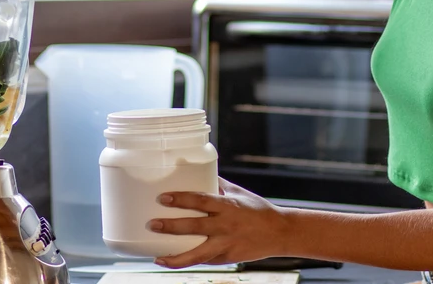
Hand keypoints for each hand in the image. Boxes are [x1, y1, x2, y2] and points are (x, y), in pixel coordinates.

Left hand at [150, 179, 290, 267]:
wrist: (280, 233)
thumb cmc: (257, 210)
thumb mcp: (239, 193)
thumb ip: (218, 184)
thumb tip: (197, 170)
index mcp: (227, 206)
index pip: (201, 200)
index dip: (181, 198)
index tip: (163, 197)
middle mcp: (225, 225)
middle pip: (194, 226)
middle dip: (171, 226)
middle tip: (152, 224)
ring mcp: (226, 244)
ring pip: (198, 254)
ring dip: (176, 257)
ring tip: (157, 257)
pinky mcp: (228, 258)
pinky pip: (204, 261)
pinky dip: (187, 261)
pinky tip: (171, 261)